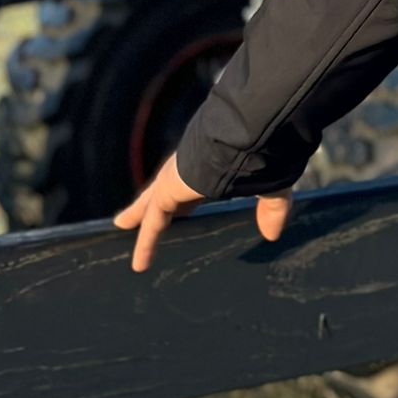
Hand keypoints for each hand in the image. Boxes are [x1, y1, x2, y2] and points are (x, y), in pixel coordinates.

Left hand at [112, 151, 293, 271]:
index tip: (185, 203)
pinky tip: (140, 264)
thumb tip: (273, 234)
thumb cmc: (263, 151)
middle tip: (140, 212)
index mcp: (214, 163)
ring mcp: (178, 177)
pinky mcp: (169, 191)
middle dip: (154, 199)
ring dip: (140, 213)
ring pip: (154, 202)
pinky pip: (153, 222)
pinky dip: (146, 242)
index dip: (188, 193)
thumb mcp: (271, 185)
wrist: (249, 133)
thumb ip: (273, 208)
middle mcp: (192, 168)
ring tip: (123, 223)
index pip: (195, 180)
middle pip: (166, 190)